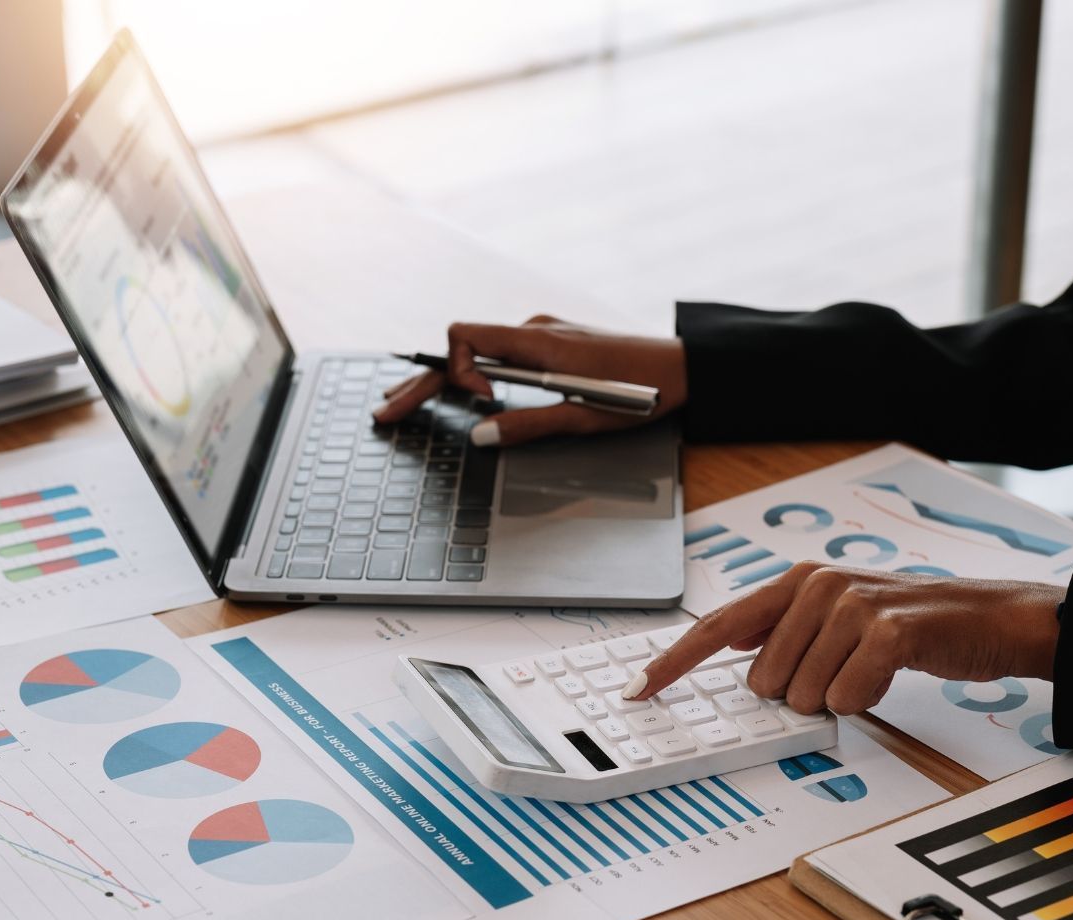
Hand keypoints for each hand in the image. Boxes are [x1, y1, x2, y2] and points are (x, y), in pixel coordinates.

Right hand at [371, 315, 687, 446]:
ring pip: (477, 351)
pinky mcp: (552, 344)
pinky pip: (500, 353)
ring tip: (407, 402)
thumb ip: (528, 425)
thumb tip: (480, 435)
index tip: (481, 404)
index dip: (457, 371)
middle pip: (460, 350)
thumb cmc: (642, 392)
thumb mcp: (584, 418)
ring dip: (444, 377)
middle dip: (422, 381)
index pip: (465, 336)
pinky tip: (462, 393)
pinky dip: (472, 372)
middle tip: (386, 411)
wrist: (685, 368)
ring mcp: (542, 335)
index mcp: (537, 343)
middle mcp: (533, 331)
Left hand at [624, 562, 1063, 715]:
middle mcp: (816, 585)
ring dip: (836, 698)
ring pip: (802, 695)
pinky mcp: (887, 630)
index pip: (716, 626)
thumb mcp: (837, 616)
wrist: (988, 618)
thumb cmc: (910, 623)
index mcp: (795, 582)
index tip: (638, 689)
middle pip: (763, 679)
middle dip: (800, 693)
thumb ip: (781, 628)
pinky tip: (888, 676)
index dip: (674, 661)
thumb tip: (730, 647)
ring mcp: (851, 604)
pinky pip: (845, 697)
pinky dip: (865, 701)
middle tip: (844, 670)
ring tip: (870, 669)